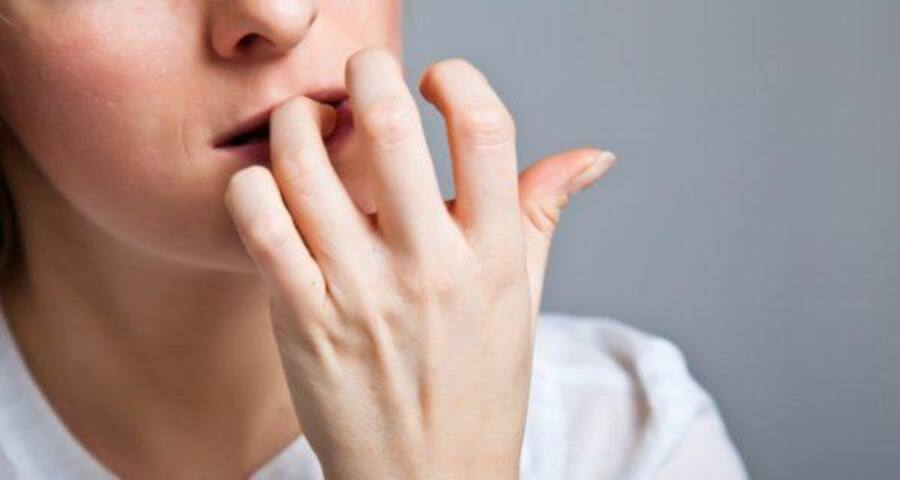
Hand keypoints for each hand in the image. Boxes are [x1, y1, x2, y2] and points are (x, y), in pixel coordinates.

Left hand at [224, 47, 614, 479]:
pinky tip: (271, 187)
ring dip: (298, 120)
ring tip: (307, 123)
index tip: (437, 77)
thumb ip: (544, 211)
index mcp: (493, 256)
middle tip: (362, 74)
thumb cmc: (477, 385)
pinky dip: (254, 183)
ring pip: (305, 164)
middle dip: (368, 72)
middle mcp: (430, 268)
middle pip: (390, 127)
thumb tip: (594, 154)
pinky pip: (259, 222)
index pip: (487, 130)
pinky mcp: (302, 320)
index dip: (458, 77)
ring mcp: (361, 294)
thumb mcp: (523, 297)